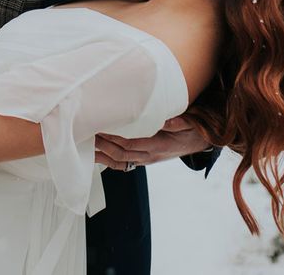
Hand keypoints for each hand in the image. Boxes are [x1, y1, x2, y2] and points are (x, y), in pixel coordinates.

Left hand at [95, 115, 211, 170]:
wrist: (198, 142)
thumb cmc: (192, 131)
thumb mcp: (191, 124)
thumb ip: (178, 122)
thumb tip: (166, 120)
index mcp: (160, 146)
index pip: (132, 142)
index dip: (115, 137)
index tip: (101, 127)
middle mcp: (150, 155)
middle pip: (121, 153)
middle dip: (103, 144)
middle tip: (87, 133)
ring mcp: (145, 159)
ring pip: (119, 160)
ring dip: (102, 154)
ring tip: (85, 144)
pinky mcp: (142, 158)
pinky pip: (122, 162)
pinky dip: (107, 159)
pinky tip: (95, 154)